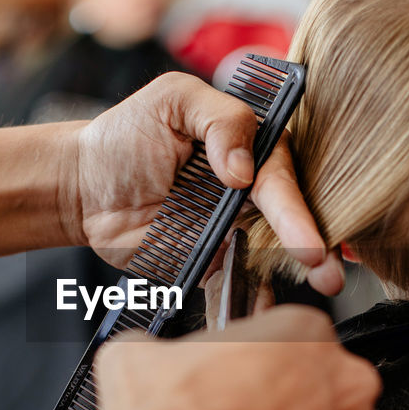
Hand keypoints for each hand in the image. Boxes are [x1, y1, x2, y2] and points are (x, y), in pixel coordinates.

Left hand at [68, 72, 345, 295]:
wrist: (81, 187)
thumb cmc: (126, 135)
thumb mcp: (173, 100)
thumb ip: (220, 119)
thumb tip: (244, 170)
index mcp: (248, 145)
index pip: (281, 174)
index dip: (296, 205)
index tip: (305, 235)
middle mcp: (250, 187)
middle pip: (290, 216)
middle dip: (315, 243)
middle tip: (326, 269)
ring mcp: (233, 226)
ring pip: (273, 250)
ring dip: (298, 270)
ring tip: (322, 285)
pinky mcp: (212, 258)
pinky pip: (238, 277)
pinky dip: (254, 292)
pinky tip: (267, 309)